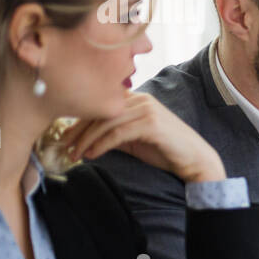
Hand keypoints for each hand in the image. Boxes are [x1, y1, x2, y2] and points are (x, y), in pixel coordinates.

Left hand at [63, 92, 224, 182]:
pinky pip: (117, 133)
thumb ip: (114, 133)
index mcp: (136, 99)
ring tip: (75, 155)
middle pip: (100, 111)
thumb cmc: (165, 149)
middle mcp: (141, 99)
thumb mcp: (134, 139)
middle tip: (64, 147)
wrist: (194, 159)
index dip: (79, 121)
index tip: (64, 137)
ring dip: (86, 140)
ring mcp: (147, 110)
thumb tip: (86, 139)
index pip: (100, 105)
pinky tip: (92, 155)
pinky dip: (101, 145)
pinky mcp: (151, 123)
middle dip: (78, 131)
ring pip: (106, 122)